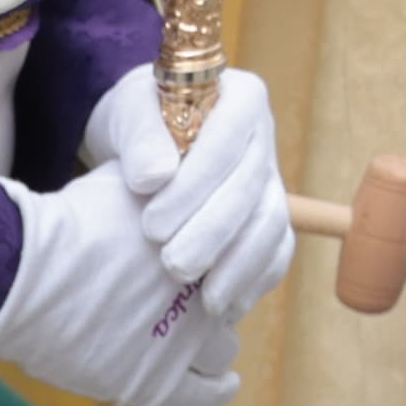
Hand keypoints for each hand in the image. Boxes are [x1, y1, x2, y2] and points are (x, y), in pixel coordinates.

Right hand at [0, 146, 245, 405]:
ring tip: (188, 339)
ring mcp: (181, 341)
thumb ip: (162, 180)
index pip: (232, 257)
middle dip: (211, 300)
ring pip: (221, 349)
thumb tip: (174, 172)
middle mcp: (203, 289)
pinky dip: (216, 389)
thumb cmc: (69, 224)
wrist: (24, 276)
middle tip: (184, 301)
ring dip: (208, 343)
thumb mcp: (125, 183)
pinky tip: (223, 383)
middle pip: (228, 300)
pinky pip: (205, 395)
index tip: (198, 266)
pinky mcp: (155, 382)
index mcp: (202, 241)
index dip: (214, 262)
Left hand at [85, 65, 300, 325]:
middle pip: (251, 189)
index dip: (196, 185)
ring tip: (203, 299)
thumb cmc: (138, 120)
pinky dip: (254, 282)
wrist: (144, 146)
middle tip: (172, 266)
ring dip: (239, 266)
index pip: (230, 139)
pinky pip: (277, 252)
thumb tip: (154, 176)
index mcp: (241, 97)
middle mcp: (265, 137)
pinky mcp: (269, 219)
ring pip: (271, 225)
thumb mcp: (128, 110)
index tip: (152, 223)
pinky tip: (224, 309)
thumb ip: (140, 134)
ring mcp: (272, 180)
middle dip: (213, 233)